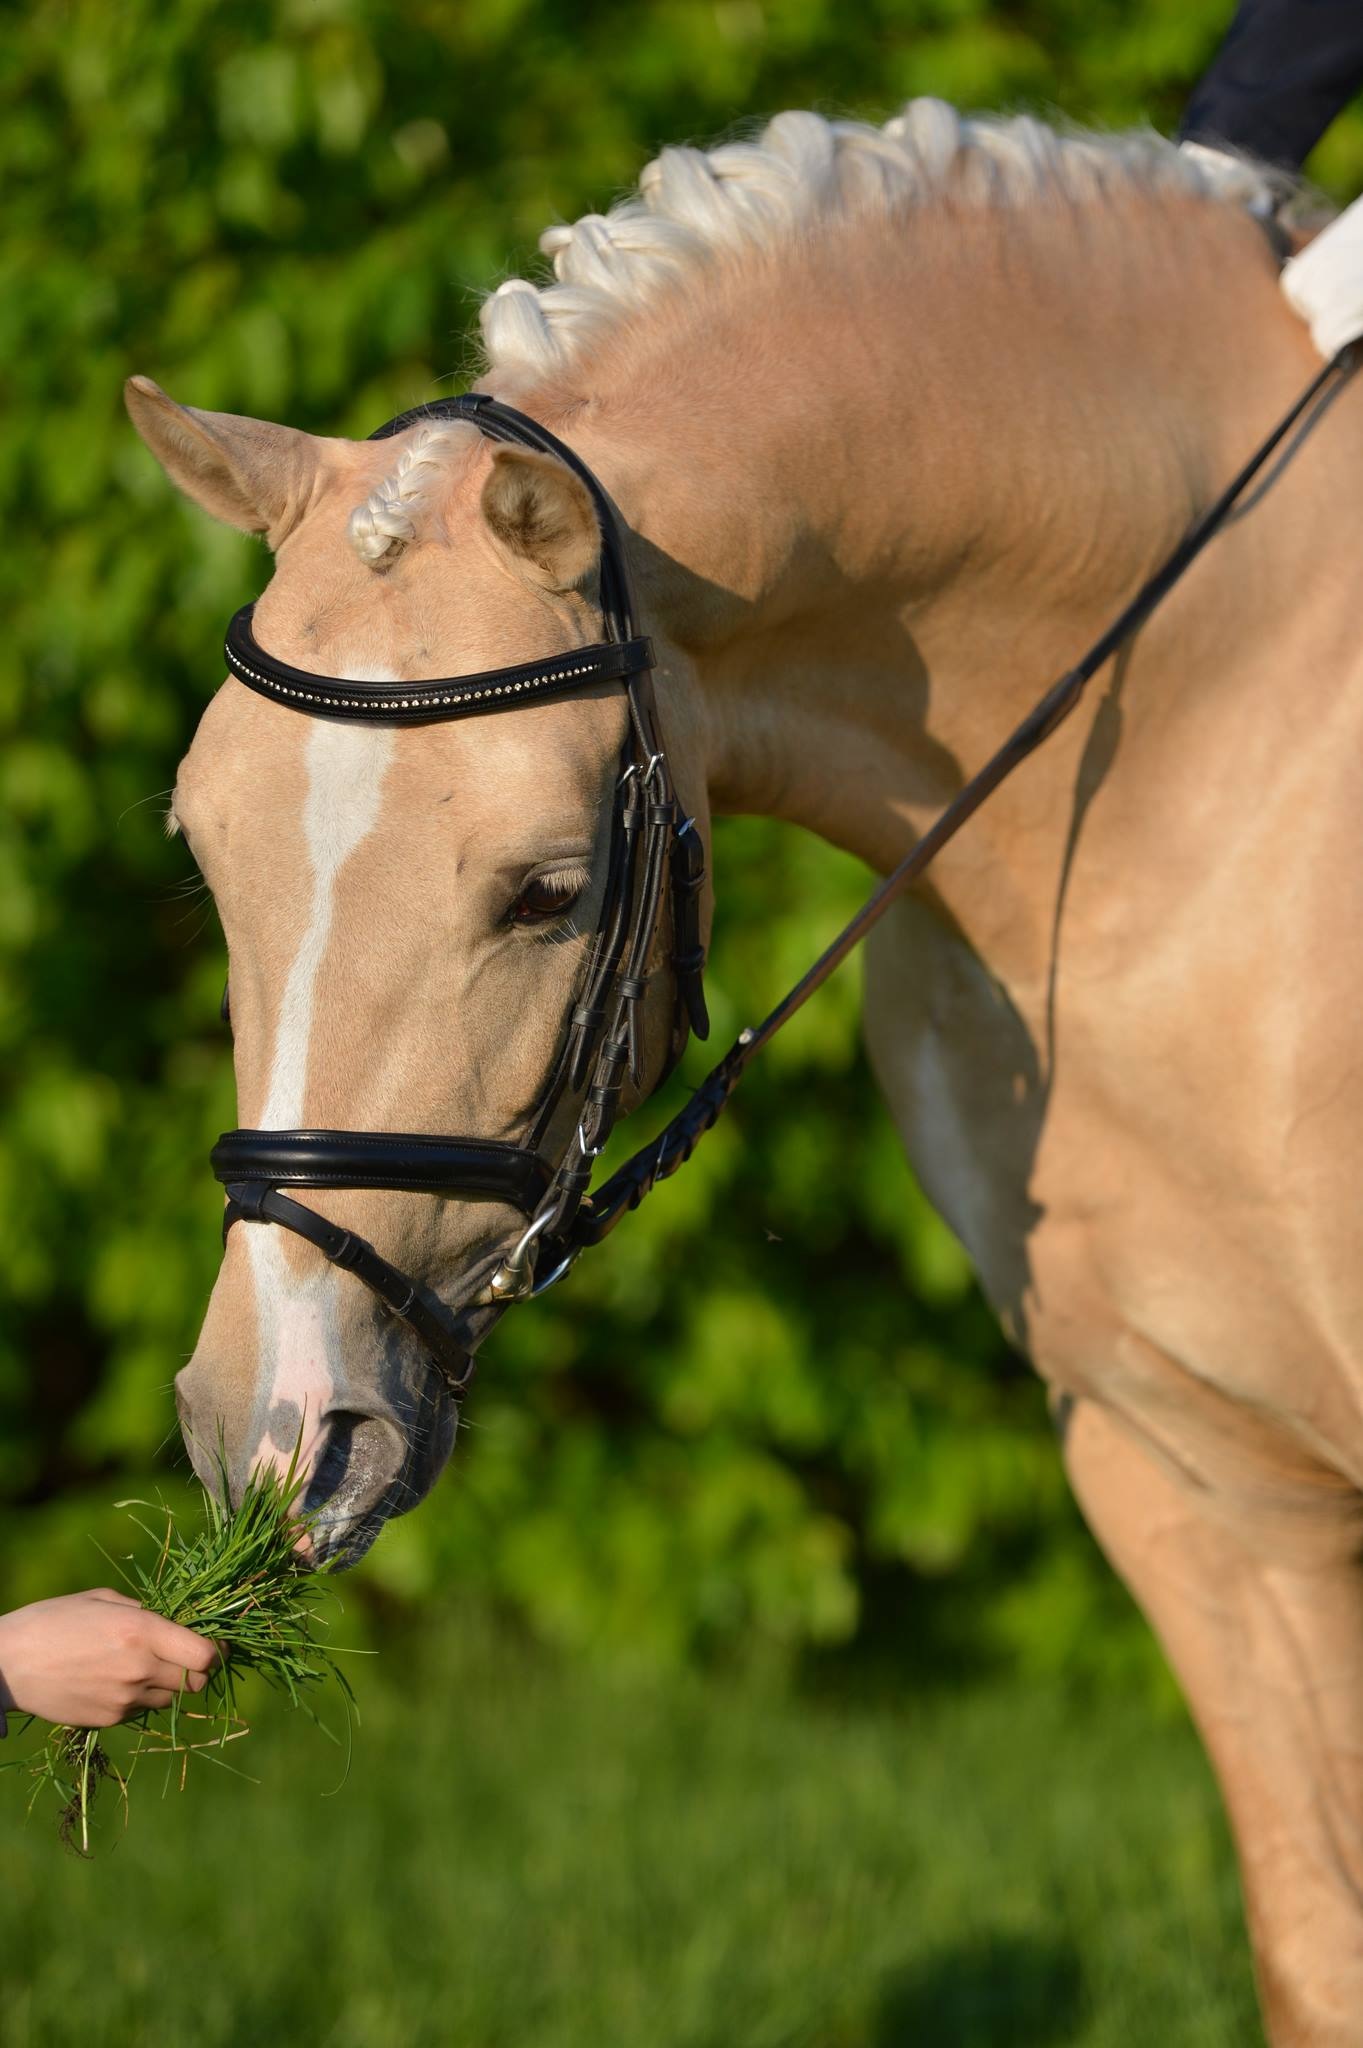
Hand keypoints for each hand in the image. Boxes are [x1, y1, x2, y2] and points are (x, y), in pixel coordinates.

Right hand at [0, 1590, 218, 1727]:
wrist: (7, 1665)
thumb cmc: (53, 1620)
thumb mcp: (102, 1600)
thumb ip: (144, 1611)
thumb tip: (175, 1622)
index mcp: (141, 1631)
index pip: (205, 1654)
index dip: (218, 1651)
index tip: (219, 1645)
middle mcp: (139, 1669)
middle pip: (197, 1682)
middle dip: (198, 1670)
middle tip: (187, 1657)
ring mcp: (124, 1699)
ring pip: (172, 1700)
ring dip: (170, 1685)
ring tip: (146, 1667)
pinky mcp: (109, 1720)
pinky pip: (142, 1711)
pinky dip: (141, 1698)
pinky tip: (117, 1681)